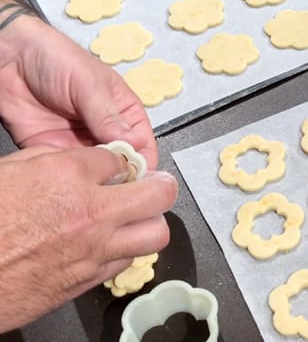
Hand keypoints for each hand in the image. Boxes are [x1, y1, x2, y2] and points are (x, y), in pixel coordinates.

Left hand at [0, 0, 157, 168]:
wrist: (11, 58)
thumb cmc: (57, 60)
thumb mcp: (89, 84)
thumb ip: (109, 116)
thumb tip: (134, 144)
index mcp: (125, 115)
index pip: (143, 146)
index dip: (142, 163)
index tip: (134, 178)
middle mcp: (107, 133)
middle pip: (122, 165)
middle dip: (118, 177)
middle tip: (108, 183)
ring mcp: (82, 145)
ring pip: (97, 174)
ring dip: (93, 180)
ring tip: (85, 180)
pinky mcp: (57, 152)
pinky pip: (68, 173)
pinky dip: (68, 178)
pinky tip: (64, 175)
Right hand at [0, 146, 176, 331]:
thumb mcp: (12, 169)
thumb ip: (54, 160)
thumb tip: (81, 161)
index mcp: (69, 175)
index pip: (121, 159)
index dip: (120, 161)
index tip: (117, 166)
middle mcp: (92, 212)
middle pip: (159, 194)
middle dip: (162, 185)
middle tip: (157, 185)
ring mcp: (96, 249)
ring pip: (155, 234)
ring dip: (149, 222)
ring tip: (137, 217)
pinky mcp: (89, 279)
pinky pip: (126, 260)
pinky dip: (125, 248)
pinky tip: (110, 243)